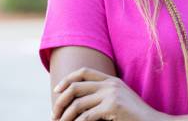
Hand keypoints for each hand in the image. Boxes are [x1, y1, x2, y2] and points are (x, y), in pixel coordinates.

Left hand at [51, 67, 166, 120]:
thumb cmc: (133, 116)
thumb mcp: (118, 100)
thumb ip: (102, 96)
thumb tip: (78, 101)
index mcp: (111, 80)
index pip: (83, 71)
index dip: (67, 79)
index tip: (56, 90)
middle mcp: (110, 84)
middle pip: (75, 86)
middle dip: (60, 101)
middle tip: (54, 115)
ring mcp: (111, 94)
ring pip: (77, 104)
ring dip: (65, 117)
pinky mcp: (112, 106)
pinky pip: (86, 116)